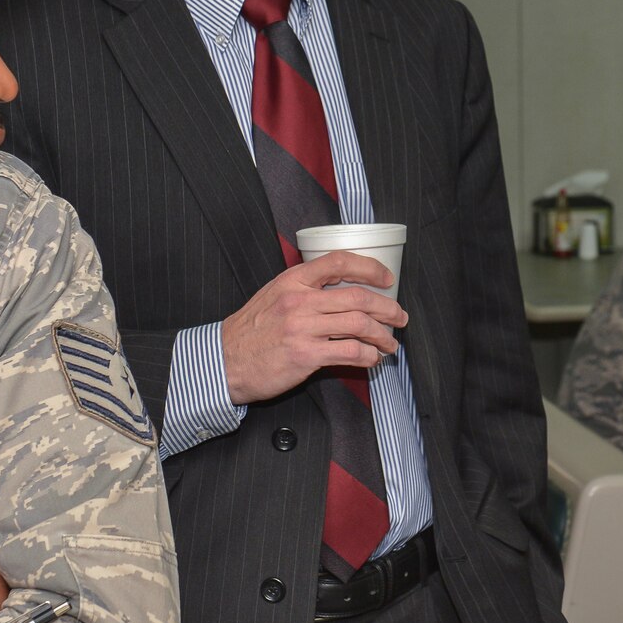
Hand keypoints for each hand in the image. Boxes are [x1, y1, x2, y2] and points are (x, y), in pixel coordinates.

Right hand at [220, 252, 408, 404]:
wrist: (223, 361)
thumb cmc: (250, 332)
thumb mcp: (273, 296)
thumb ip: (304, 290)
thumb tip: (342, 291)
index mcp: (293, 281)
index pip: (338, 262)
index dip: (369, 267)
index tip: (386, 278)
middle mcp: (299, 301)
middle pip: (358, 297)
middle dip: (387, 307)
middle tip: (399, 316)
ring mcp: (303, 328)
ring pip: (359, 324)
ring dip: (383, 335)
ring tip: (390, 343)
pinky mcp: (306, 355)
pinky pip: (350, 352)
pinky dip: (368, 356)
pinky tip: (372, 359)